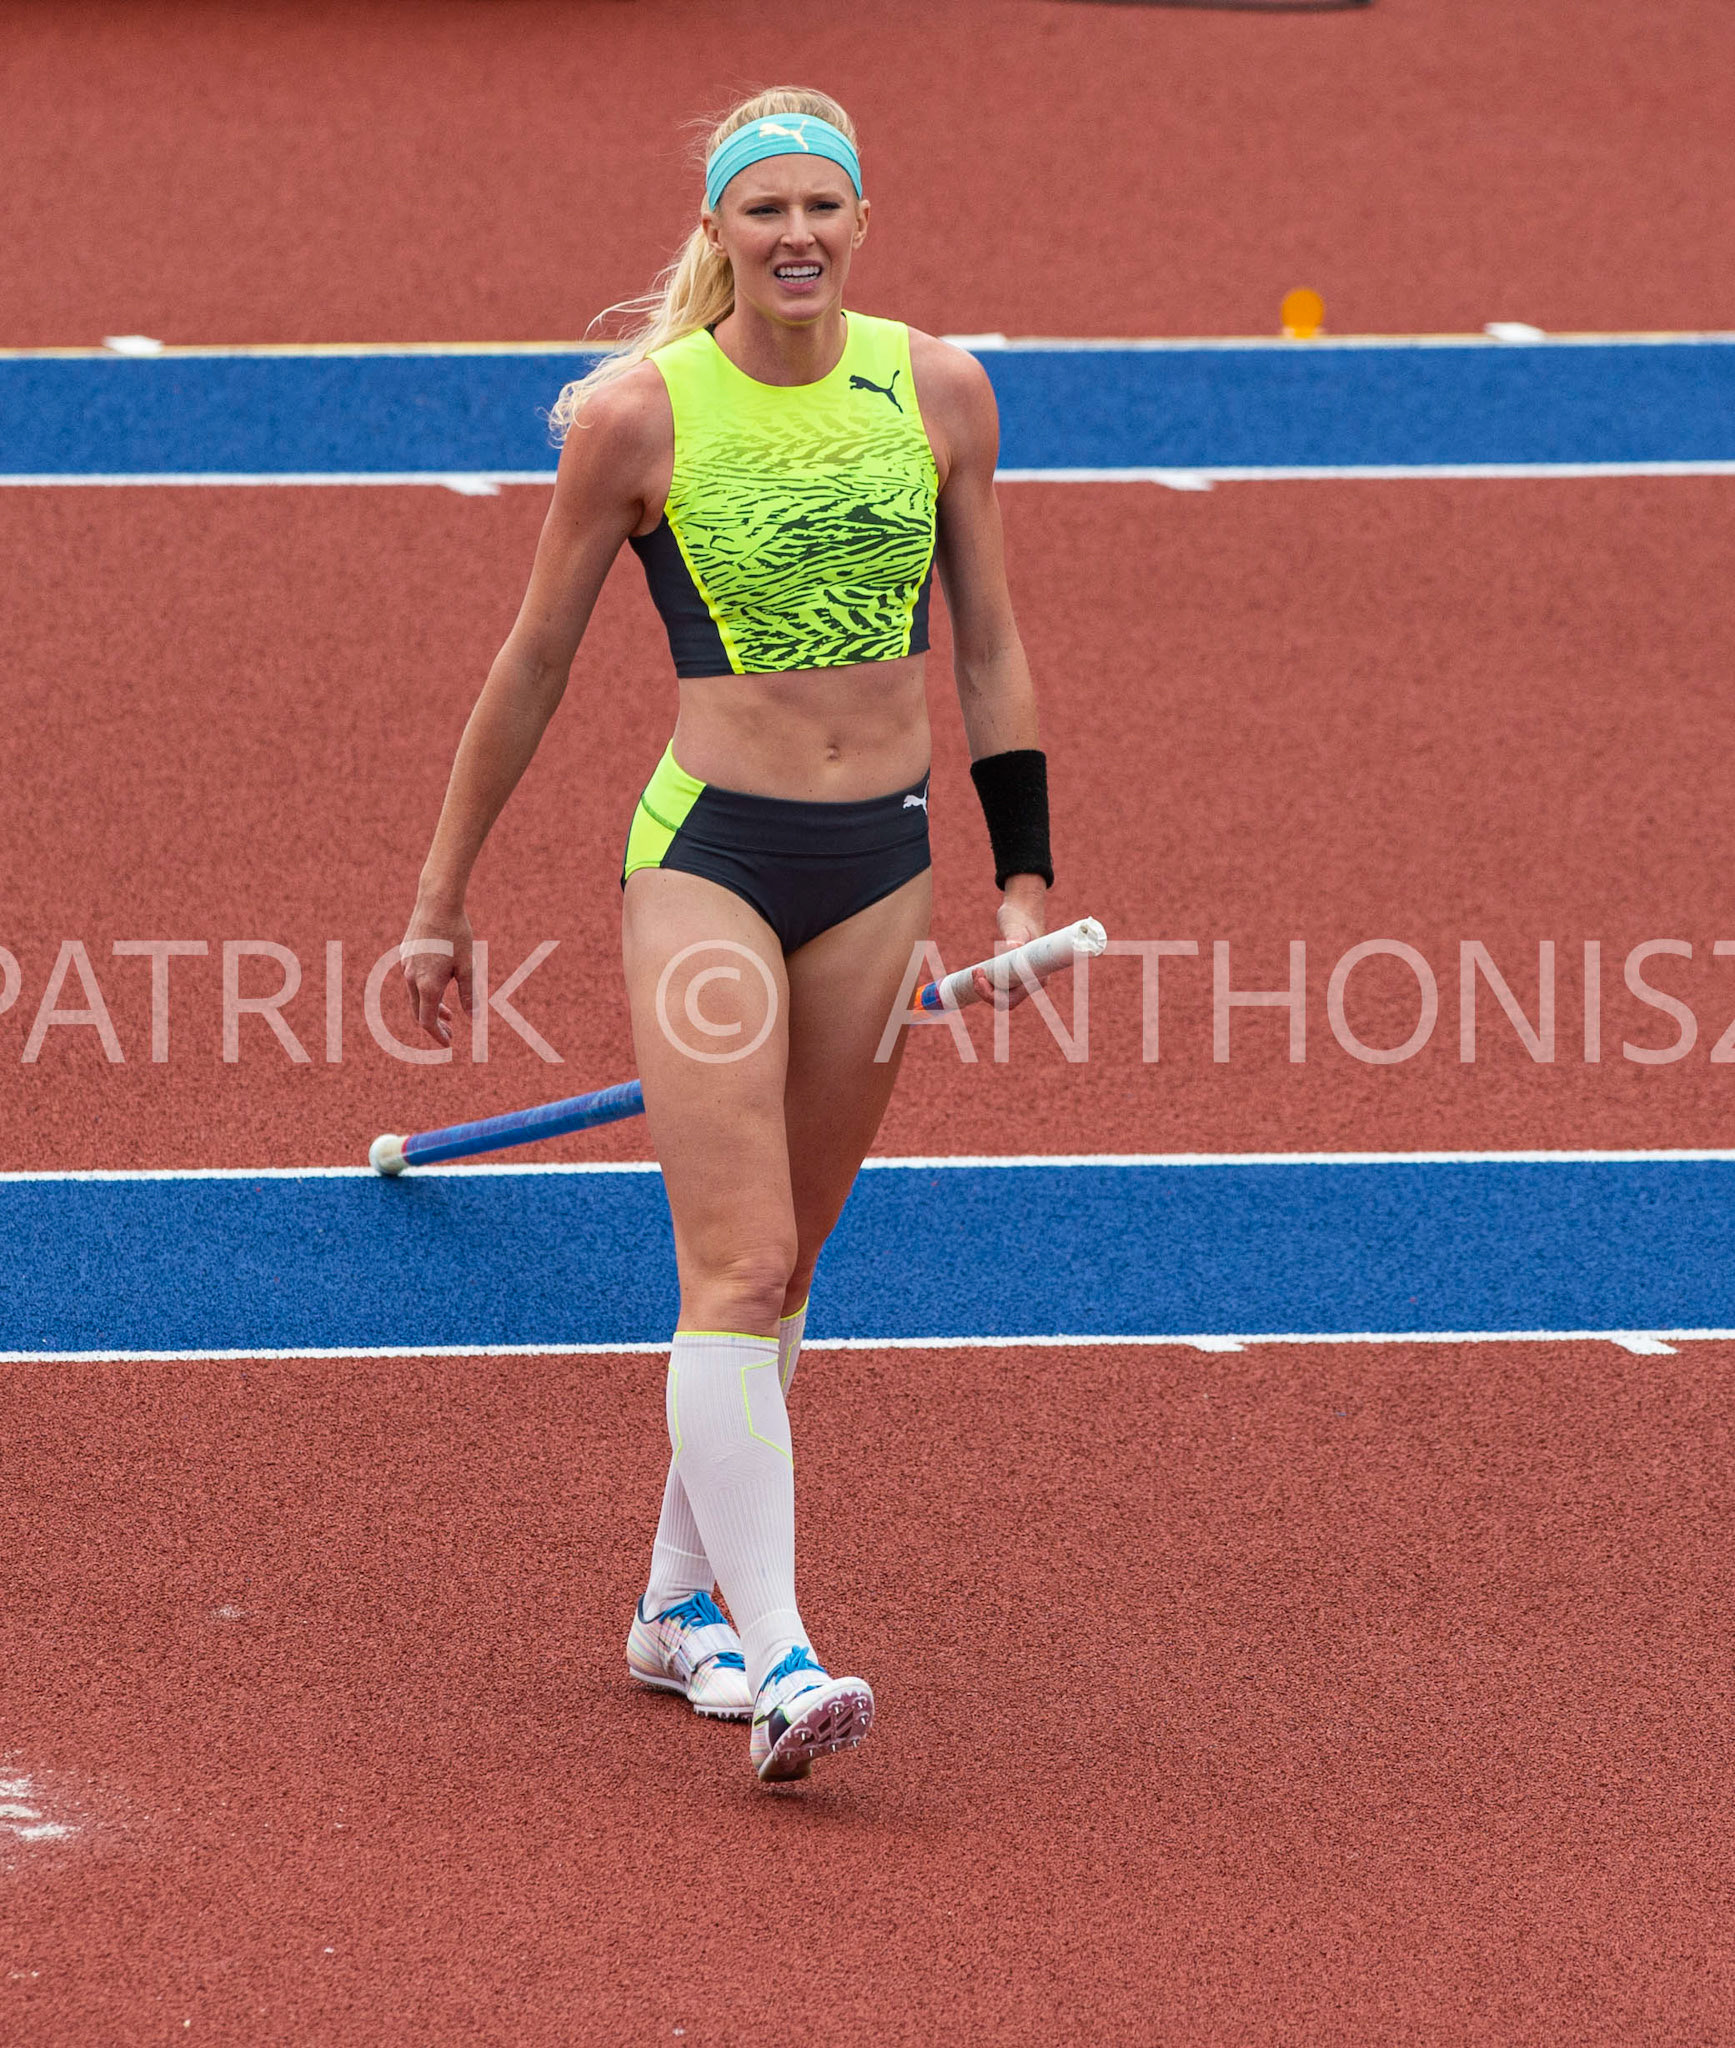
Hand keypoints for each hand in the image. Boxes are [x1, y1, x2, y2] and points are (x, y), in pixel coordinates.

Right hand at [399, 895, 474, 1046]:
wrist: (436, 903)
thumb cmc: (456, 934)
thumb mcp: (468, 967)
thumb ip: (469, 994)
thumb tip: (473, 1018)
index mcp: (428, 985)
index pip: (427, 1021)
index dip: (437, 1035)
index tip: (449, 1044)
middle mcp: (412, 978)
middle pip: (418, 1012)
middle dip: (434, 1026)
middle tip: (450, 1034)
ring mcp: (406, 966)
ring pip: (415, 997)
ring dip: (431, 1008)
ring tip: (450, 1014)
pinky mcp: (405, 955)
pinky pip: (412, 980)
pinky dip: (425, 992)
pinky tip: (440, 987)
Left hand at [971, 875, 1048, 1009]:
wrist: (1023, 910)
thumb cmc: (1021, 917)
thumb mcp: (1016, 926)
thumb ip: (1016, 936)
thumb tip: (1015, 946)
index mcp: (1037, 976)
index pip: (1011, 1000)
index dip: (991, 994)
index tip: (979, 974)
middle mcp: (1032, 982)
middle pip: (1004, 1002)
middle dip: (985, 992)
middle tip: (975, 971)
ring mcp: (1024, 980)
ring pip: (1000, 996)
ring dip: (984, 987)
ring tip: (976, 969)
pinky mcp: (1015, 975)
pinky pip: (999, 988)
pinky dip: (986, 983)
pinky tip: (979, 971)